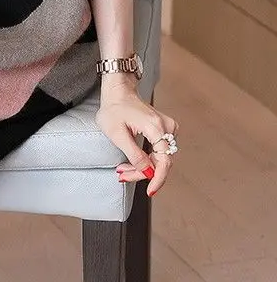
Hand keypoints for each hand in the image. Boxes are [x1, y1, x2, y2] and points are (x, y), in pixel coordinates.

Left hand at [95, 74, 178, 196]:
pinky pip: (158, 151)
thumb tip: (147, 172)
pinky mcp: (164, 129)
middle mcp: (166, 127)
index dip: (158, 179)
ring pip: (159, 158)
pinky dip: (146, 159)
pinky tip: (132, 161)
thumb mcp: (117, 133)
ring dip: (143, 167)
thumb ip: (133, 154)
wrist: (117, 91)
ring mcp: (167, 127)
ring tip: (123, 169)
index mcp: (156, 127)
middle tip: (122, 174)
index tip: (150, 191)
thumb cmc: (114, 108)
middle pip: (160, 161)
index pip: (164, 161)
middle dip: (142, 172)